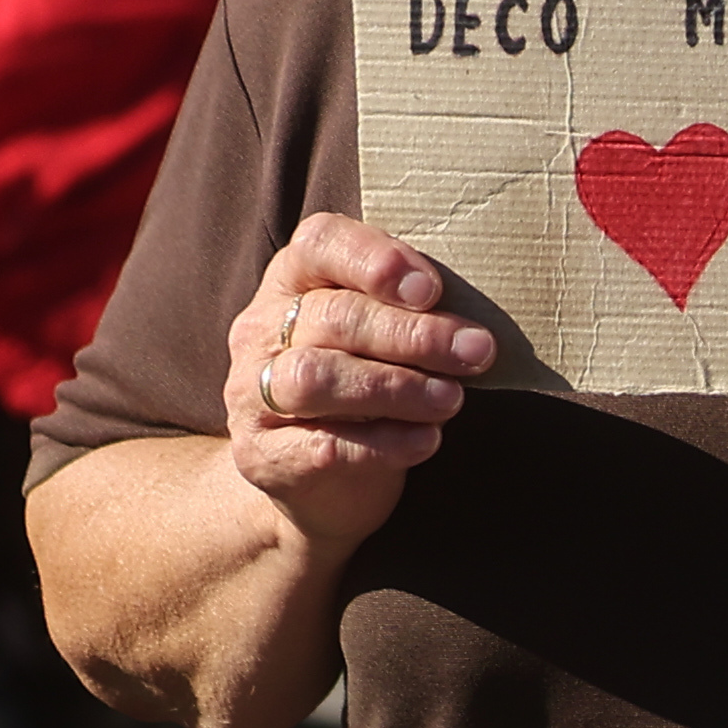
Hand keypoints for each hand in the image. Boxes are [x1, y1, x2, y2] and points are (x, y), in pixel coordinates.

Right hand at [222, 214, 492, 554]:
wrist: (323, 483)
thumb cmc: (368, 388)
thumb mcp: (388, 338)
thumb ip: (414, 313)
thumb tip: (476, 324)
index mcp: (294, 280)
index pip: (319, 244)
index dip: (374, 260)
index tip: (431, 290)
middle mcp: (261, 330)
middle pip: (333, 316)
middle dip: (412, 334)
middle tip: (476, 352)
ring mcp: (251, 392)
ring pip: (317, 377)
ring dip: (396, 387)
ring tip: (451, 399)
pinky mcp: (262, 454)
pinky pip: (322, 445)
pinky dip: (383, 442)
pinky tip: (426, 440)